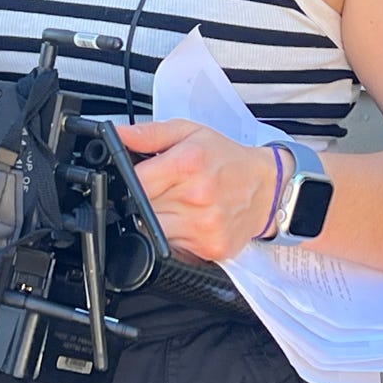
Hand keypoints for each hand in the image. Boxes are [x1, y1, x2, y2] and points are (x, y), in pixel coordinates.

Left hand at [118, 119, 282, 262]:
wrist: (266, 187)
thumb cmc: (226, 159)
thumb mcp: (189, 133)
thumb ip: (148, 134)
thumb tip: (116, 134)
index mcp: (188, 164)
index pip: (136, 182)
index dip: (128, 182)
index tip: (133, 180)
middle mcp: (197, 198)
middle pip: (142, 210)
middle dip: (142, 202)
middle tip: (159, 191)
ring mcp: (204, 227)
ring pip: (154, 232)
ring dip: (156, 222)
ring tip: (174, 205)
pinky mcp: (211, 249)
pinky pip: (175, 250)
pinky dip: (174, 238)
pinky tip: (187, 223)